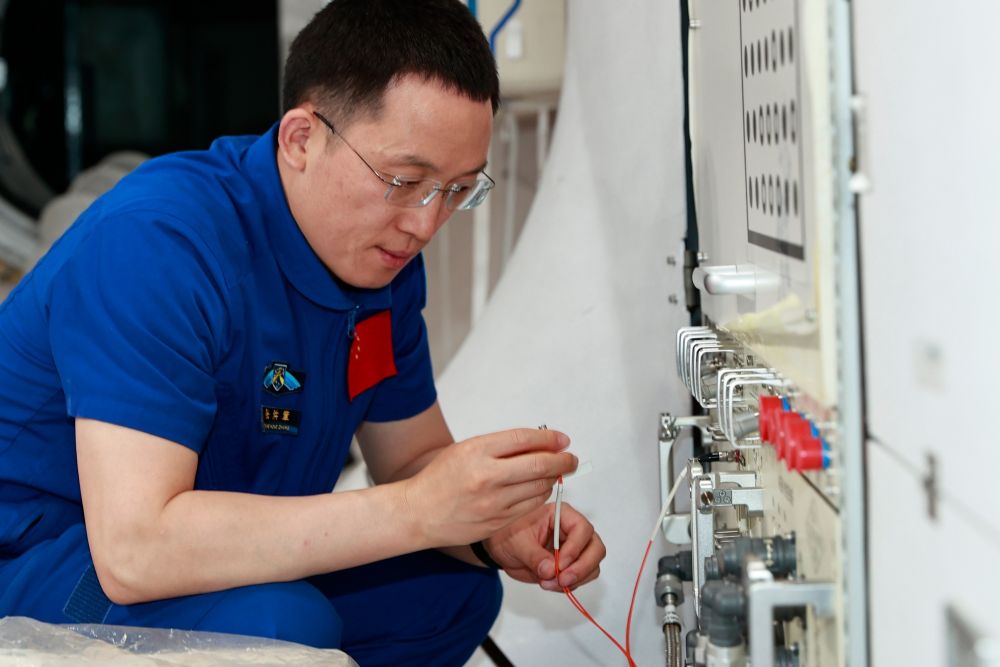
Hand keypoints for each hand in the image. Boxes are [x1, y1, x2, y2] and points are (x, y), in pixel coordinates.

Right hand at [400, 428, 577, 546]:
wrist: (419, 512)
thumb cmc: (442, 478)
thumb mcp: (466, 450)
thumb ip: (500, 446)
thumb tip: (540, 443)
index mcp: (477, 451)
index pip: (524, 439)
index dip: (549, 439)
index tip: (562, 440)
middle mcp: (486, 476)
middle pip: (538, 465)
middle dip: (562, 461)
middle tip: (571, 458)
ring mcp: (493, 502)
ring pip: (538, 488)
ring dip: (552, 479)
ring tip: (554, 472)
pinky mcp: (497, 522)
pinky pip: (529, 506)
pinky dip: (540, 495)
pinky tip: (539, 489)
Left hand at [484, 501, 604, 591]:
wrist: (500, 546)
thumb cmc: (507, 534)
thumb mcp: (516, 543)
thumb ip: (534, 556)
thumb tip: (550, 571)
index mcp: (561, 515)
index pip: (582, 529)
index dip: (575, 548)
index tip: (559, 565)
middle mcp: (572, 530)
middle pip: (595, 548)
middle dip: (582, 567)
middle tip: (562, 580)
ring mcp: (574, 549)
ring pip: (592, 565)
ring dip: (576, 579)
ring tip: (548, 583)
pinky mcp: (570, 565)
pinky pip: (581, 577)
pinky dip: (569, 586)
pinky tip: (549, 584)